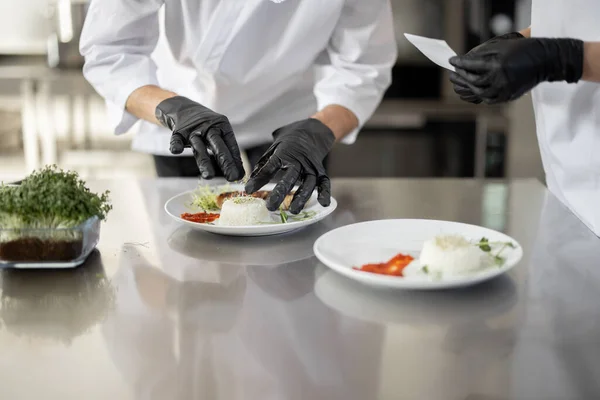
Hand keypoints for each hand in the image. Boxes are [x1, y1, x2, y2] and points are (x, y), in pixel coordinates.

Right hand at [155, 96, 243, 180]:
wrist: (184, 108)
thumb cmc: (206, 127)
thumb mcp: (219, 134)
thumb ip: (228, 152)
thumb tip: (240, 175)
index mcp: (222, 127)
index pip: (231, 146)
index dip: (235, 161)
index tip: (239, 177)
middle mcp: (209, 127)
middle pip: (218, 145)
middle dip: (225, 162)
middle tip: (232, 177)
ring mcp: (193, 130)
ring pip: (199, 147)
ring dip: (204, 161)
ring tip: (209, 176)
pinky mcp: (179, 132)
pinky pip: (176, 139)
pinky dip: (176, 145)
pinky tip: (176, 151)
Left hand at [245, 118, 334, 213]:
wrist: (313, 130)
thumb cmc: (291, 139)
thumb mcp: (274, 146)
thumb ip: (264, 163)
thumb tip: (251, 180)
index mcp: (284, 152)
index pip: (270, 167)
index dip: (259, 179)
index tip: (249, 190)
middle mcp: (299, 160)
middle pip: (290, 177)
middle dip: (280, 193)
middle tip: (271, 206)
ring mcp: (311, 166)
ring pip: (308, 183)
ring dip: (301, 198)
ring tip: (293, 210)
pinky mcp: (321, 170)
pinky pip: (325, 182)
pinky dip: (325, 193)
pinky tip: (322, 203)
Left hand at [449, 38, 583, 103]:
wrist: (546, 60)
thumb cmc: (524, 49)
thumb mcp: (503, 45)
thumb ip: (483, 53)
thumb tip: (465, 59)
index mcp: (498, 64)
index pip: (472, 65)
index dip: (460, 63)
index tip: (452, 61)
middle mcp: (500, 79)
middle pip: (473, 81)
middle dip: (461, 77)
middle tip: (452, 74)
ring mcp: (505, 90)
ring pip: (479, 93)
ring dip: (468, 88)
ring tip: (460, 83)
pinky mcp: (509, 96)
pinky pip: (489, 100)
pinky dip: (479, 96)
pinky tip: (473, 91)